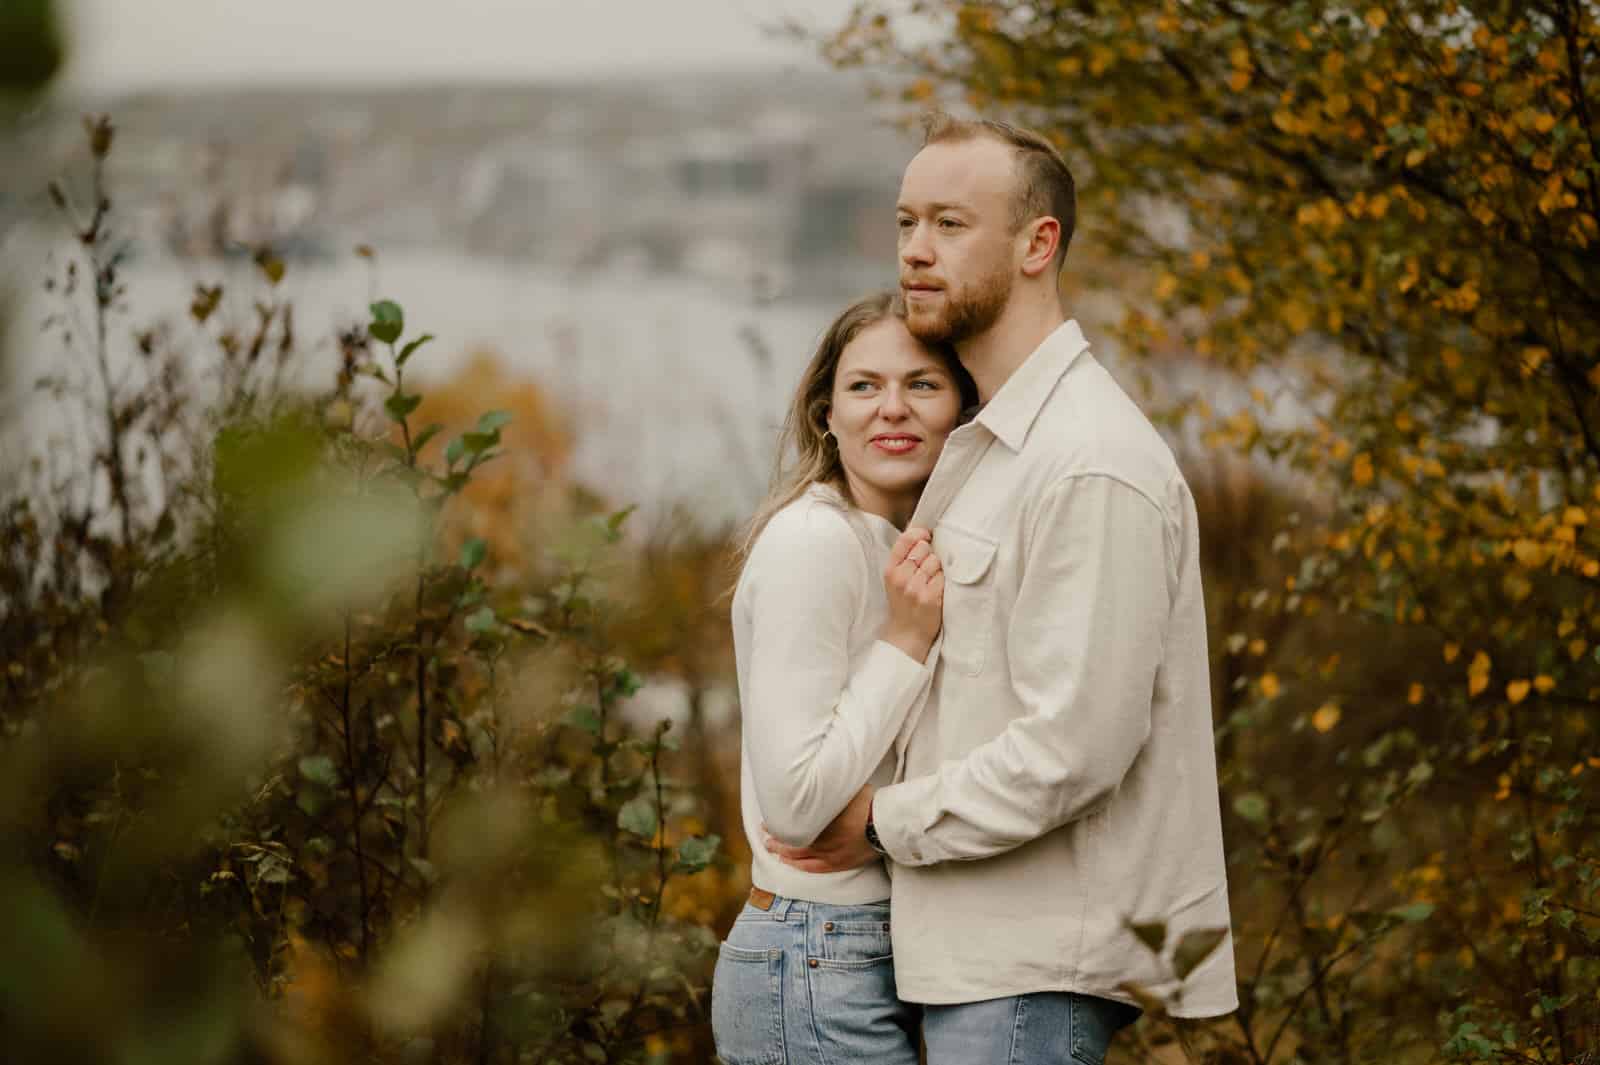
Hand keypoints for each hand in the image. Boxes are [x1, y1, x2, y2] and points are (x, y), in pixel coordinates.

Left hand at [764, 785, 879, 872]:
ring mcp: (832, 853)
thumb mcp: (847, 788)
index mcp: (824, 819)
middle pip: (793, 839)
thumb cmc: (870, 803)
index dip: (779, 821)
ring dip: (783, 851)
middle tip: (764, 831)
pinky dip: (799, 865)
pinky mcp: (840, 863)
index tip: (768, 818)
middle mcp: (824, 838)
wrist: (889, 825)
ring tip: (770, 847)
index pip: (794, 822)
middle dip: (777, 836)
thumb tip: (815, 775)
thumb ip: (830, 788)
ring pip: (800, 855)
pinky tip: (789, 863)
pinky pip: (814, 868)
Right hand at [881, 526, 941, 662]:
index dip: (918, 533)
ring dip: (937, 569)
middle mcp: (900, 578)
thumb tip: (921, 534)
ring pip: (935, 561)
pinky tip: (936, 590)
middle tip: (926, 568)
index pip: (904, 540)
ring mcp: (915, 588)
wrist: (906, 634)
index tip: (926, 535)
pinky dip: (943, 581)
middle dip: (929, 554)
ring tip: (930, 581)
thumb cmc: (903, 604)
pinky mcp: (930, 597)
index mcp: (890, 571)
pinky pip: (943, 576)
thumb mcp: (894, 580)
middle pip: (923, 548)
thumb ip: (904, 559)